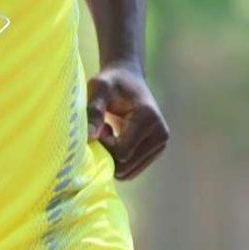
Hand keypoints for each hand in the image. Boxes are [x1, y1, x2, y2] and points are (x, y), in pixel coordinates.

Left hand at [86, 61, 169, 181]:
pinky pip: (131, 170)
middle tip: (102, 129)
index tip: (99, 125)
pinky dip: (118, 160)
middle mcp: (160, 135)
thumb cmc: (111, 81)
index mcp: (148, 118)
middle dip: (107, 153)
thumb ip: (93, 111)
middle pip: (125, 166)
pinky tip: (116, 139)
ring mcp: (160, 145)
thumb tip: (88, 137)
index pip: (122, 152)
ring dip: (112, 157)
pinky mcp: (155, 151)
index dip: (104, 144)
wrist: (128, 77)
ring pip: (128, 172)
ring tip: (109, 132)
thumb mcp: (99, 88)